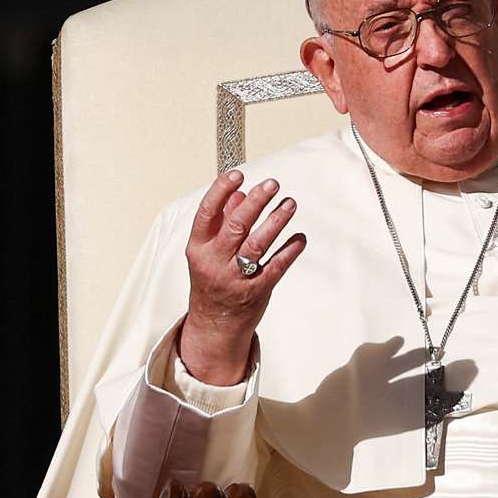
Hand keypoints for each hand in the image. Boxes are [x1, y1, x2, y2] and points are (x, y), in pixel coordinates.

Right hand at [179, 169, 306, 383]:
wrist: (215, 323)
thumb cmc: (213, 279)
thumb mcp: (209, 251)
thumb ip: (222, 221)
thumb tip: (238, 193)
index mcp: (198, 248)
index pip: (206, 214)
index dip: (220, 191)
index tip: (237, 175)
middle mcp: (214, 262)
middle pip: (235, 227)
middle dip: (256, 203)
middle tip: (272, 184)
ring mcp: (235, 278)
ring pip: (257, 245)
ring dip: (275, 222)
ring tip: (290, 204)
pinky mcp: (256, 290)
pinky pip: (276, 266)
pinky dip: (289, 250)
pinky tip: (299, 237)